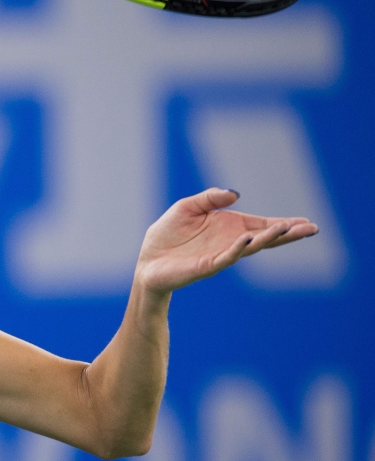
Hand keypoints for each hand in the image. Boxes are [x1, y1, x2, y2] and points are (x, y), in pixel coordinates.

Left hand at [134, 188, 318, 294]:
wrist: (147, 262)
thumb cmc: (167, 235)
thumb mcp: (187, 207)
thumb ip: (210, 198)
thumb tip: (235, 194)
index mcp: (228, 227)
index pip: (261, 225)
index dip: (283, 224)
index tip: (306, 222)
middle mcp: (229, 242)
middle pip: (264, 237)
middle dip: (287, 233)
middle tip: (312, 228)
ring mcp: (220, 255)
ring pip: (250, 247)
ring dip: (268, 238)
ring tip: (287, 229)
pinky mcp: (205, 266)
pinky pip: (226, 257)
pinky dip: (238, 248)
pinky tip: (250, 239)